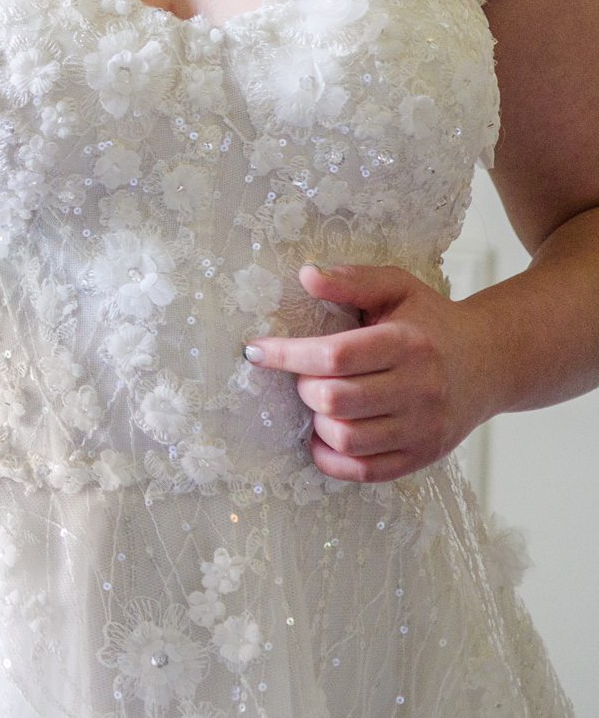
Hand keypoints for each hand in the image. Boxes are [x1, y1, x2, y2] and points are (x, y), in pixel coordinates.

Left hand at [242, 263, 502, 483]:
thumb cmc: (430, 322)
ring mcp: (424, 428)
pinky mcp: (423, 455)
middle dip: (303, 388)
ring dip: (316, 422)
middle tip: (303, 376)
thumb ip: (352, 280)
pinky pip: (365, 471)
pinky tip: (323, 436)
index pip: (334, 356)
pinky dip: (332, 458)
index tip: (255, 350)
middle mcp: (420, 389)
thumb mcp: (397, 287)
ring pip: (346, 439)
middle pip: (334, 400)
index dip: (286, 354)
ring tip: (320, 402)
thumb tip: (306, 275)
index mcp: (408, 344)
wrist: (490, 362)